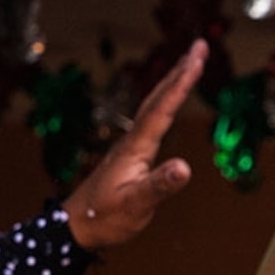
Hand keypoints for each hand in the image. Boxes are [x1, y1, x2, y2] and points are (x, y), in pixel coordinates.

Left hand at [60, 42, 201, 253]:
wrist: (75, 227)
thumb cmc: (104, 218)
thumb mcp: (136, 205)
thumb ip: (160, 186)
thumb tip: (185, 167)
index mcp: (136, 147)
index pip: (163, 109)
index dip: (182, 84)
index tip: (198, 59)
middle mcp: (133, 140)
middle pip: (158, 98)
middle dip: (180, 71)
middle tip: (200, 47)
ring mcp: (130, 146)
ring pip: (154, 105)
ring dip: (173, 83)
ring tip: (189, 64)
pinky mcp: (130, 155)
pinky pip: (152, 119)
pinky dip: (164, 102)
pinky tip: (168, 104)